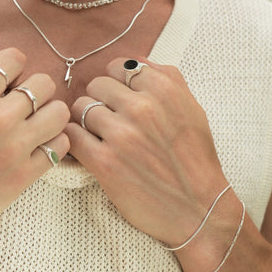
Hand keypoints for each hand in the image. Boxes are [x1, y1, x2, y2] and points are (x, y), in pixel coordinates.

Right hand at [0, 49, 69, 250]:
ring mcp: (13, 148)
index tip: (6, 80)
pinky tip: (36, 147)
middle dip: (33, 89)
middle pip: (44, 83)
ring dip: (48, 115)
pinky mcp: (23, 176)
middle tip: (21, 104)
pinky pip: (59, 148)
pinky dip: (53, 144)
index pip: (15, 59)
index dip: (12, 66)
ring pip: (59, 113)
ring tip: (33, 124)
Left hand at [66, 57, 227, 243]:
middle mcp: (142, 108)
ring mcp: (121, 135)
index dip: (117, 84)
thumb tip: (133, 62)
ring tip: (102, 137)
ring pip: (81, 108)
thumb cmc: (195, 159)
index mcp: (164, 90)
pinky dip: (75, 140)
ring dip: (87, 121)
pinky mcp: (104, 163)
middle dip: (100, 101)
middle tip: (111, 121)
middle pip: (96, 85)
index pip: (119, 67)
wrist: (199, 209)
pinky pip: (72, 135)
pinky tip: (89, 149)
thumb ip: (166, 78)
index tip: (122, 100)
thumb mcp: (192, 109)